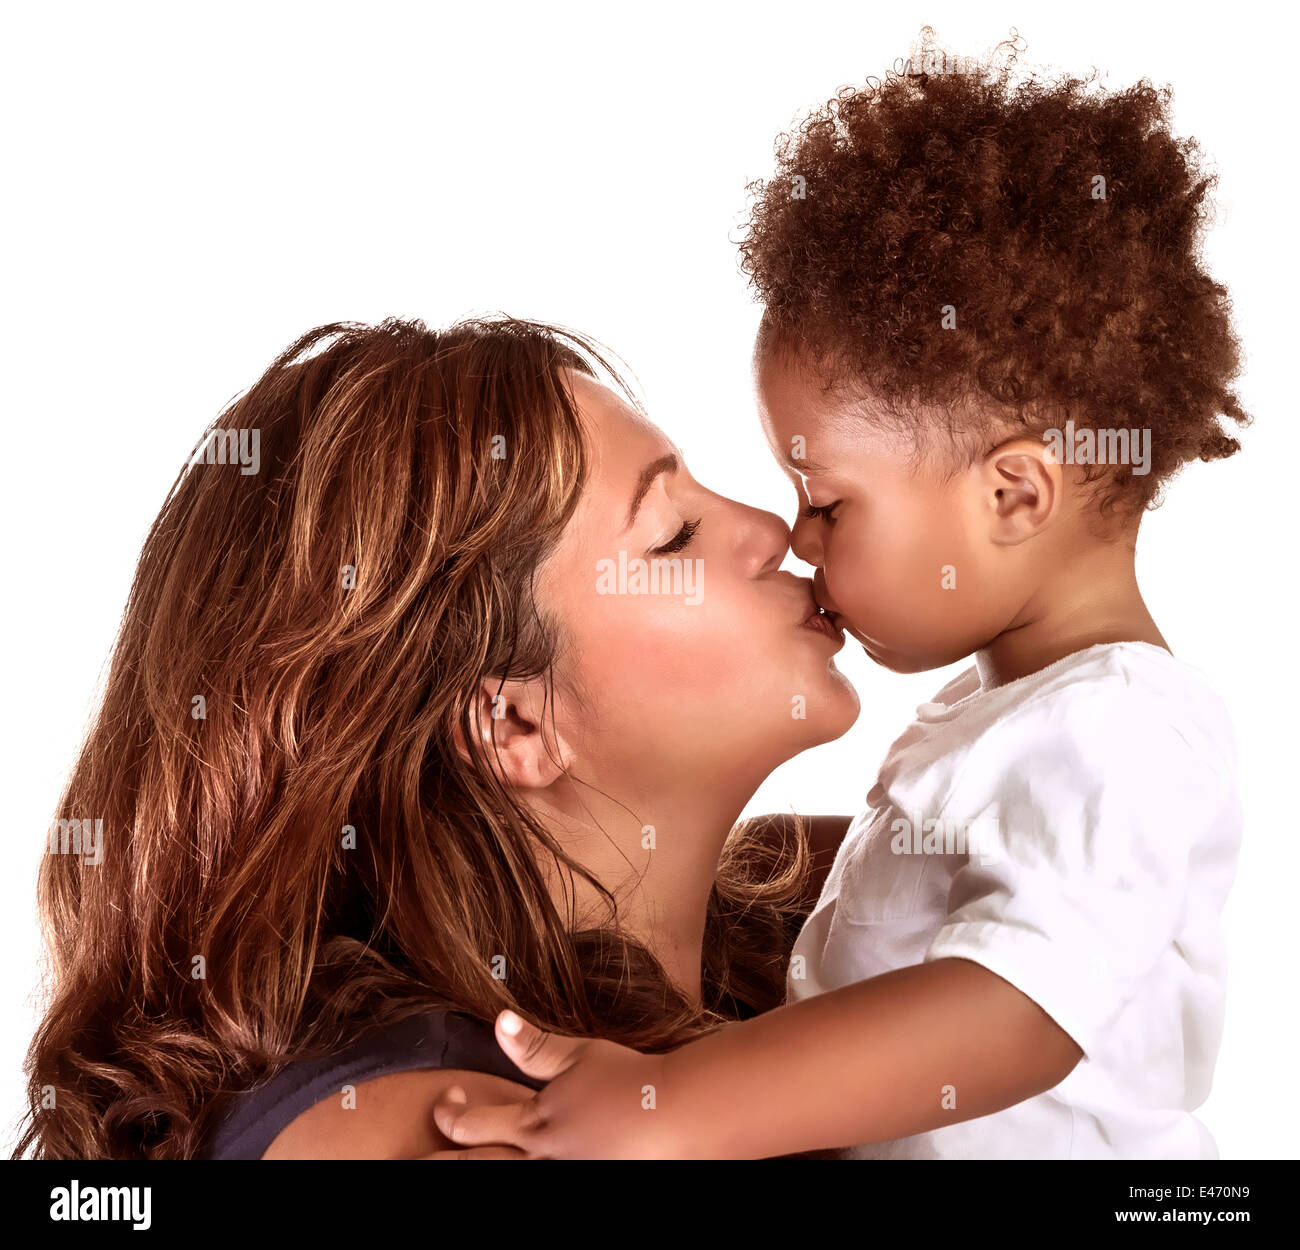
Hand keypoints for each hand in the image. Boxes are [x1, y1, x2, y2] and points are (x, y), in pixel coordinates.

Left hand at [428, 1010, 685, 1158]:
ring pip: (502, 1177)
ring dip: (474, 1171)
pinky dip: (517, 1171)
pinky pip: (539, 1182)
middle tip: (416, 1162)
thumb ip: (535, 1047)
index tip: (445, 1099)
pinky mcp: (584, 1183)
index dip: (451, 1115)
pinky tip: (512, 1166)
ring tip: (450, 1166)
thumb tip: (498, 1020)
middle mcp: (542, 1161)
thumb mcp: (580, 1055)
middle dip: (441, 1164)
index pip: (473, 1126)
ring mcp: (562, 1177)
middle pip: (477, 1169)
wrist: (676, 1113)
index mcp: (536, 1125)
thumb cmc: (629, 1080)